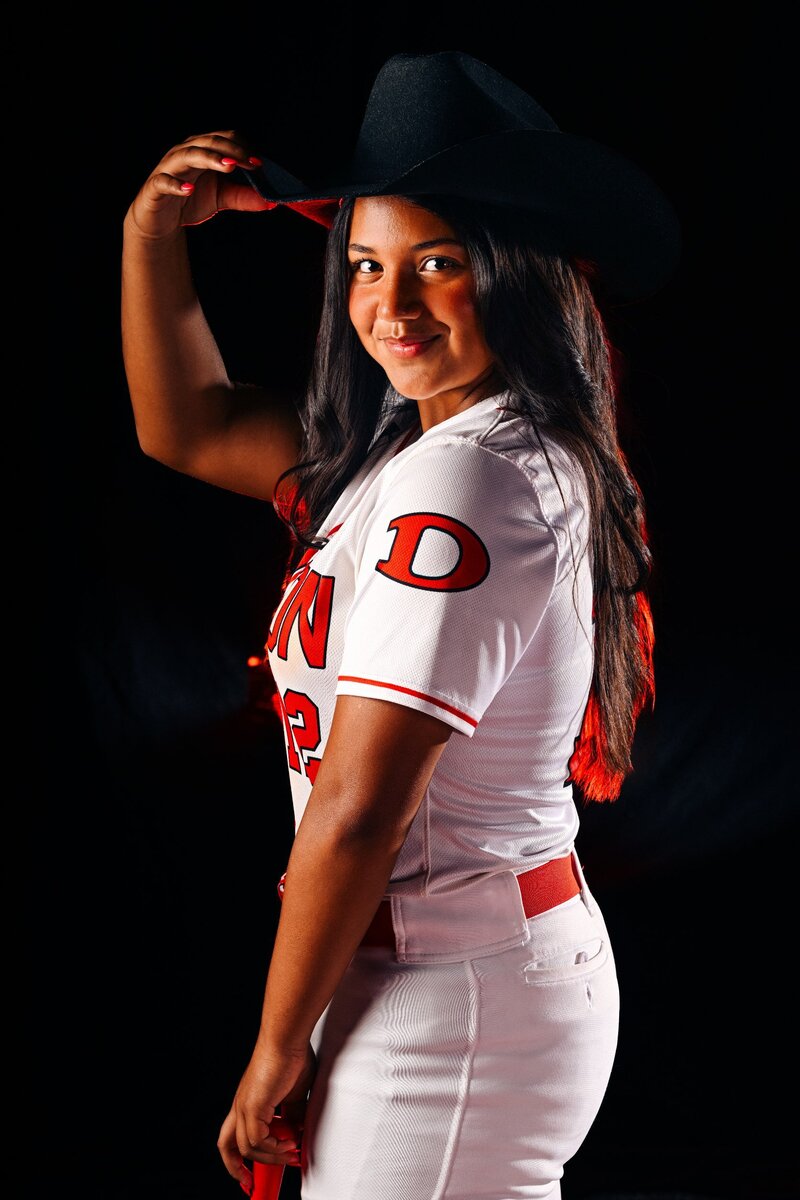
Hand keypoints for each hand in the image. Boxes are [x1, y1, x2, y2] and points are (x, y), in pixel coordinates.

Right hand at [125, 129, 274, 240]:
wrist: (160, 220)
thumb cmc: (190, 201)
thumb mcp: (222, 199)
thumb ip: (243, 197)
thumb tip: (270, 201)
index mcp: (203, 151)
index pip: (225, 138)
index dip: (243, 148)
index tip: (260, 163)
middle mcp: (186, 153)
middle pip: (209, 142)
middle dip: (232, 151)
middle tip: (251, 163)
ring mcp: (169, 167)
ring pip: (189, 155)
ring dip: (210, 158)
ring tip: (228, 166)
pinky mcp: (155, 185)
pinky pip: (164, 181)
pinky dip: (176, 184)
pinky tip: (189, 189)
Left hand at [217, 1039, 316, 1190]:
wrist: (286, 1039)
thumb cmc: (291, 1057)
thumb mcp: (293, 1094)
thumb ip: (292, 1116)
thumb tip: (296, 1134)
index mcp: (248, 1102)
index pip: (233, 1134)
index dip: (236, 1156)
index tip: (247, 1172)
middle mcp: (241, 1106)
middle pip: (226, 1145)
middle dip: (235, 1168)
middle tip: (249, 1182)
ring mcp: (244, 1107)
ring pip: (247, 1147)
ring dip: (271, 1156)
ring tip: (291, 1152)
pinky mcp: (252, 1107)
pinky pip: (257, 1140)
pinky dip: (274, 1147)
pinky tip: (290, 1142)